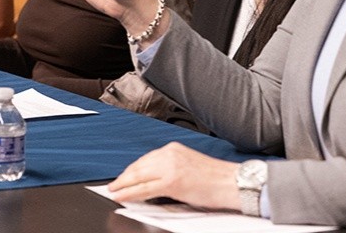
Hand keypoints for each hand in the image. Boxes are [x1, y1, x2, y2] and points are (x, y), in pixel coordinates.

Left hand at [107, 142, 241, 211]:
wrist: (232, 183)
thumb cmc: (215, 179)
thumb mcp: (189, 166)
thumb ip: (170, 169)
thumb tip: (152, 181)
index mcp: (174, 148)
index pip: (146, 159)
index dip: (132, 170)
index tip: (123, 177)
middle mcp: (170, 153)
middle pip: (139, 166)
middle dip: (124, 177)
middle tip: (113, 185)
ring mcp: (171, 166)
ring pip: (139, 176)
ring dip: (124, 184)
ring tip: (114, 191)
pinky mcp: (172, 181)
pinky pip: (145, 188)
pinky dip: (130, 193)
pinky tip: (122, 197)